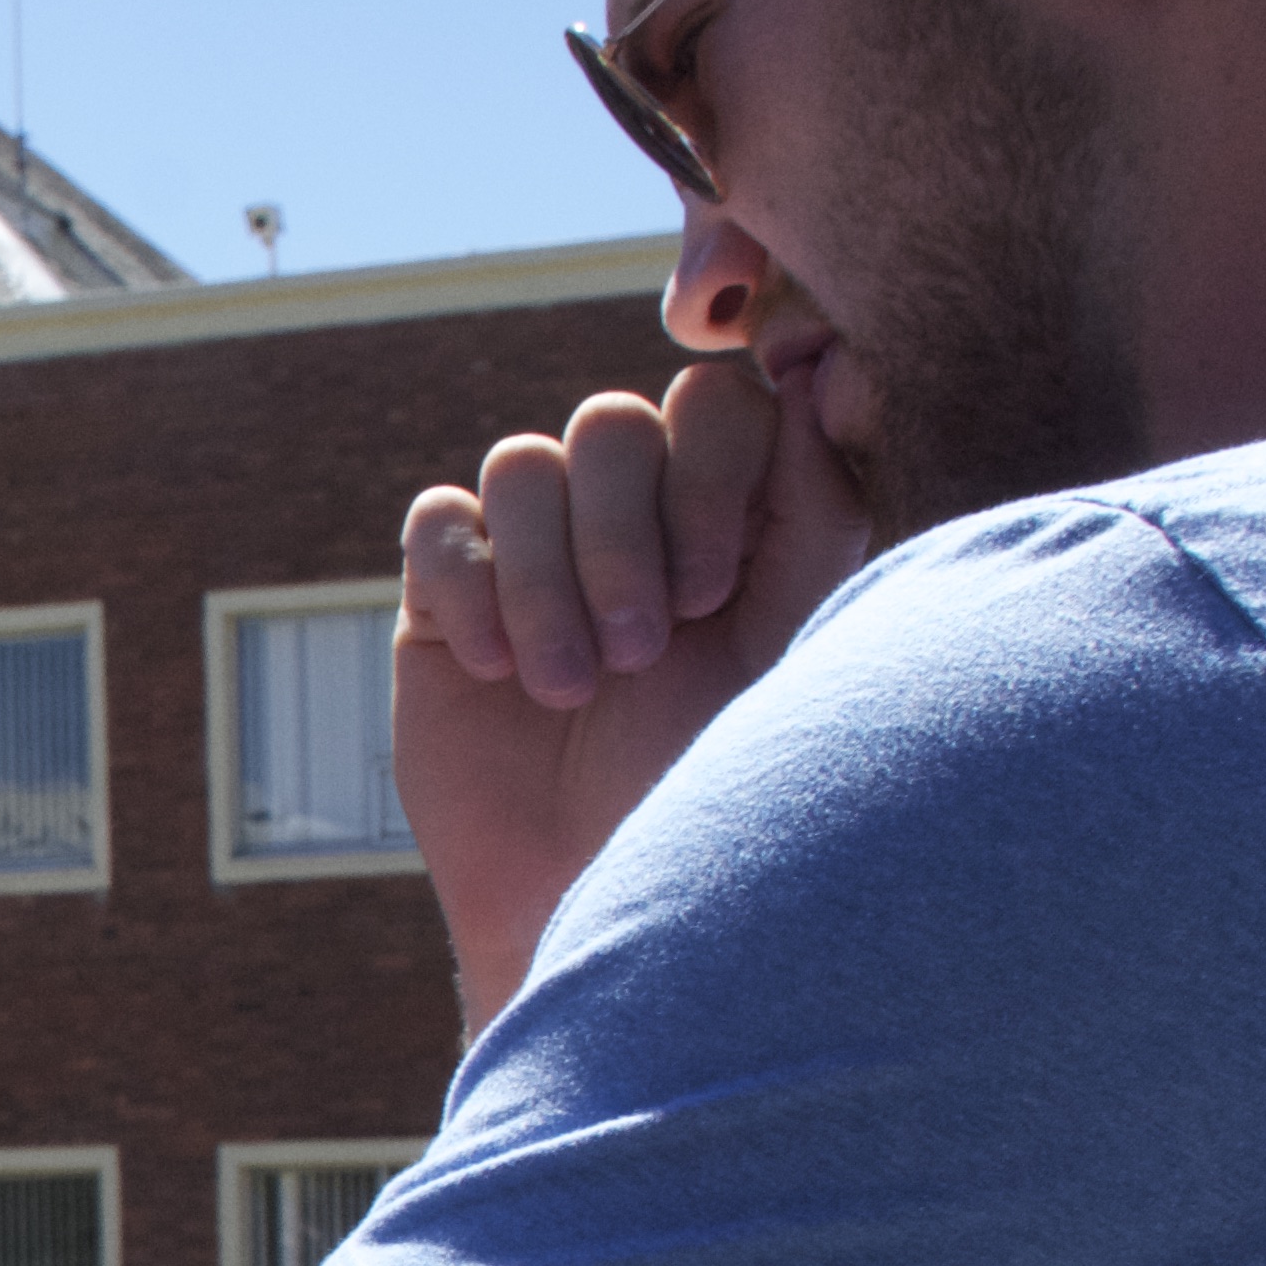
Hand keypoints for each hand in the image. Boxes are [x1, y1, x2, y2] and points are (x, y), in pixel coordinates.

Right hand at [391, 355, 863, 1029]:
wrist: (593, 894)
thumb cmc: (706, 782)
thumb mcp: (783, 645)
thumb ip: (813, 509)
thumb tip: (827, 371)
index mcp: (725, 513)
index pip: (712, 401)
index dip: (707, 473)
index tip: (716, 591)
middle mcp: (630, 516)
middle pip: (611, 420)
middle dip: (624, 538)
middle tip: (641, 653)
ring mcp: (531, 549)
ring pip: (522, 466)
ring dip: (549, 580)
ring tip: (571, 688)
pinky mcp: (446, 595)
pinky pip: (439, 521)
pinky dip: (471, 590)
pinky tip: (500, 672)